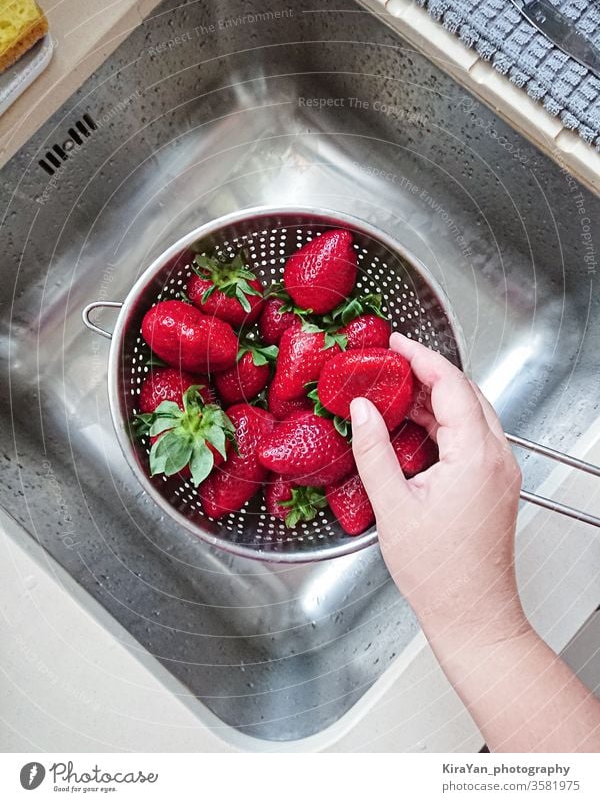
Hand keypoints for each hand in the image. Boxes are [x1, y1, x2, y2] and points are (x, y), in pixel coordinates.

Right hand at [350, 333, 525, 649]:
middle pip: (466, 394)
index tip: (395, 344)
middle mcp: (497, 458)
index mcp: (476, 456)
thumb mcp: (393, 505)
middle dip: (427, 372)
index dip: (421, 358)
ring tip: (394, 393)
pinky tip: (413, 429)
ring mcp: (500, 472)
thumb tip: (362, 410)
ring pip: (471, 414)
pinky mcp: (495, 485)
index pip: (451, 385)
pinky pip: (472, 437)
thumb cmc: (439, 573)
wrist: (473, 615)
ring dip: (435, 398)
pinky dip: (443, 424)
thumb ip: (374, 451)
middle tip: (390, 363)